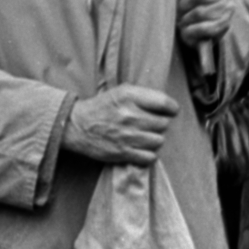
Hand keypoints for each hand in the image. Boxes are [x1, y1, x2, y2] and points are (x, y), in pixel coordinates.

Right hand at [63, 85, 180, 165]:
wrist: (76, 125)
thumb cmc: (102, 107)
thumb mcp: (122, 91)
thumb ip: (144, 95)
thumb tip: (168, 106)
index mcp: (130, 96)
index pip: (164, 103)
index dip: (172, 108)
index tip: (171, 111)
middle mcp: (129, 115)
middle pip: (163, 124)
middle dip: (161, 124)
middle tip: (152, 124)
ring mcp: (126, 135)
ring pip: (158, 141)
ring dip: (155, 139)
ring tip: (145, 136)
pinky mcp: (122, 152)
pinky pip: (149, 157)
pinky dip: (148, 154)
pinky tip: (141, 148)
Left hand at [175, 0, 237, 44]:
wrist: (199, 23)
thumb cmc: (190, 0)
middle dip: (184, 4)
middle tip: (179, 9)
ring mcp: (228, 9)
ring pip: (200, 13)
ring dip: (186, 19)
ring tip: (183, 20)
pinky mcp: (225, 25)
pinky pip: (204, 28)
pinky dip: (191, 30)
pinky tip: (187, 29)